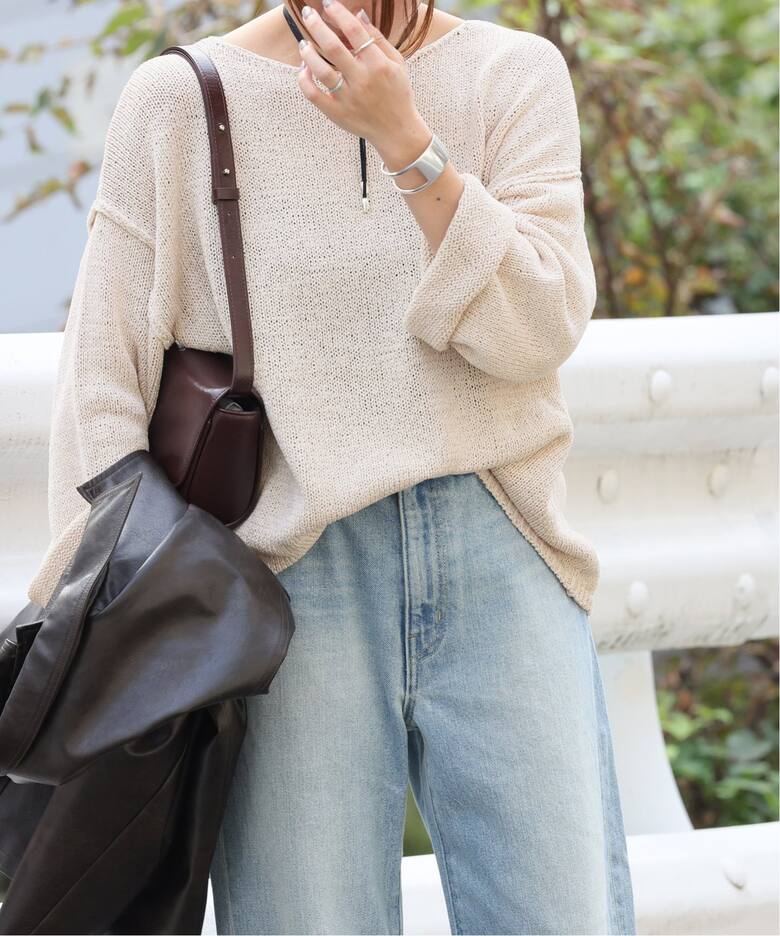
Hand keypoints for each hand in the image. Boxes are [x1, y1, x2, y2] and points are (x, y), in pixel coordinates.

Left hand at [295, 0, 429, 157]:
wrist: (397, 131)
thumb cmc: (397, 93)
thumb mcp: (396, 63)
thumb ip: (378, 38)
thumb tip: (358, 15)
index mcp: (378, 65)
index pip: (355, 32)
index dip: (339, 13)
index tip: (328, 4)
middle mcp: (362, 81)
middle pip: (333, 47)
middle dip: (317, 26)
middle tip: (308, 14)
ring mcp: (348, 99)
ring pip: (321, 71)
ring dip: (308, 53)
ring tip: (303, 43)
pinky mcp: (337, 114)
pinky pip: (314, 95)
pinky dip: (305, 81)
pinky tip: (304, 69)